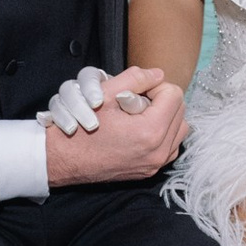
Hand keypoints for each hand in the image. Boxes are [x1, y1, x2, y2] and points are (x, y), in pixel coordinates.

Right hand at [45, 72, 184, 183]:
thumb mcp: (105, 95)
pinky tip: (142, 129)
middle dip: (163, 100)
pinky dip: (163, 135)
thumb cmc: (82, 126)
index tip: (138, 90)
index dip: (156, 86)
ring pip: (179, 130)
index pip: (174, 94)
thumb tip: (158, 74)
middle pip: (181, 112)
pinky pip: (170, 147)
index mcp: (150, 131)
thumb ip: (136, 79)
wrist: (64, 159)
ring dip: (166, 117)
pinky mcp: (149, 171)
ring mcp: (154, 164)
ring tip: (141, 114)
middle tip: (138, 100)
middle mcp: (158, 151)